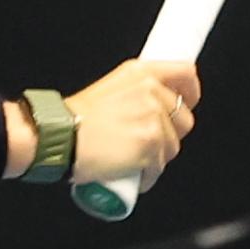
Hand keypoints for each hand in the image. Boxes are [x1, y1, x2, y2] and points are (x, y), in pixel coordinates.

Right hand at [65, 60, 199, 191]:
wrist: (58, 136)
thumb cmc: (72, 118)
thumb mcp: (107, 89)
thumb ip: (134, 93)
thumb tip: (153, 109)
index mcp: (140, 72)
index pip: (186, 73)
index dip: (190, 93)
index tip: (185, 104)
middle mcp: (150, 90)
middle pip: (184, 118)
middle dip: (170, 135)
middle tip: (145, 143)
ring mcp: (153, 117)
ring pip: (172, 147)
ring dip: (155, 158)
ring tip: (128, 158)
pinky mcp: (151, 144)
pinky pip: (159, 168)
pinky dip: (145, 176)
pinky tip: (127, 172)